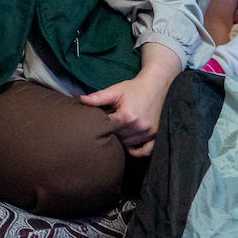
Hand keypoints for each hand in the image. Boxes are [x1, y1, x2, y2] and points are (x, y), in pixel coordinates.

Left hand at [79, 42, 180, 156]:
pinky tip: (129, 147)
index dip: (100, 126)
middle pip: (118, 137)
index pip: (108, 128)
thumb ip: (98, 97)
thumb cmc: (133, 87)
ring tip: (117, 132)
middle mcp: (138, 127)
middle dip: (111, 133)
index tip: (96, 125)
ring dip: (121, 140)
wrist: (156, 85)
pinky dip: (137, 151)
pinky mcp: (155, 135)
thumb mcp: (115, 90)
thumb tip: (81, 100)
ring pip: (128, 144)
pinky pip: (145, 151)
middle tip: (107, 128)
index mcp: (127, 116)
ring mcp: (148, 132)